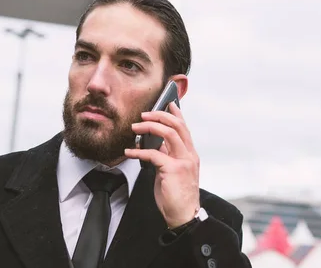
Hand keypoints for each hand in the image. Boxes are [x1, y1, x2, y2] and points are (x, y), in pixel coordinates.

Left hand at [124, 102, 199, 227]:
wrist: (184, 216)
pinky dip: (139, 151)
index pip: (184, 128)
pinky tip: (129, 152)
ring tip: (135, 128)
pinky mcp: (173, 170)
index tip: (168, 103)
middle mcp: (189, 155)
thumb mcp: (172, 171)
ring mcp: (183, 162)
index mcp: (190, 154)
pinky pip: (154, 154)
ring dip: (149, 127)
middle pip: (177, 126)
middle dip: (159, 116)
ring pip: (168, 134)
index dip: (176, 114)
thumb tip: (154, 144)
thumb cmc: (176, 196)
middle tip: (144, 115)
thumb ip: (166, 156)